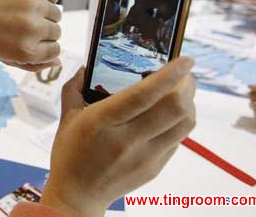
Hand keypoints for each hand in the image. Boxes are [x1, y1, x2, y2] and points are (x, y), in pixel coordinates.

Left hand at [0, 0, 61, 70]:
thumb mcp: (8, 59)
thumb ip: (35, 65)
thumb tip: (58, 61)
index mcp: (27, 50)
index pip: (55, 50)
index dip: (45, 47)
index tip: (34, 41)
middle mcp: (33, 28)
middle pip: (57, 32)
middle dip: (44, 31)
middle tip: (26, 26)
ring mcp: (34, 5)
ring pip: (56, 14)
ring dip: (45, 14)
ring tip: (27, 13)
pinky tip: (32, 0)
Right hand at [40, 57, 195, 216]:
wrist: (78, 195)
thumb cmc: (70, 154)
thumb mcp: (66, 118)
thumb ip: (74, 88)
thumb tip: (86, 67)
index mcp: (102, 122)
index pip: (144, 95)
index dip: (169, 75)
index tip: (185, 60)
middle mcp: (127, 139)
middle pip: (175, 108)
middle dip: (186, 84)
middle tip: (183, 74)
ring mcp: (145, 156)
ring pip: (185, 123)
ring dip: (188, 102)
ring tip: (180, 92)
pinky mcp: (155, 167)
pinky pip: (178, 138)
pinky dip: (179, 121)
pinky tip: (167, 115)